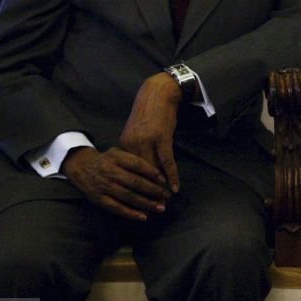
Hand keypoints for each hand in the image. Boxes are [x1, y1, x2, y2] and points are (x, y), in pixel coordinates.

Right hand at [62, 146, 172, 220]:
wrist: (82, 168)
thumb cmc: (107, 160)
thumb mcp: (118, 152)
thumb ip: (134, 159)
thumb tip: (158, 172)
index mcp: (116, 157)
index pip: (137, 164)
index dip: (151, 172)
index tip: (164, 179)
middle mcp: (109, 171)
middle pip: (134, 182)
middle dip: (153, 190)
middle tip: (167, 196)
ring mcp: (104, 186)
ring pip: (128, 196)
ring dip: (146, 203)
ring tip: (160, 208)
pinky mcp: (99, 199)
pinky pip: (116, 207)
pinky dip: (131, 213)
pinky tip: (143, 216)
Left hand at [119, 72, 182, 192]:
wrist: (157, 93)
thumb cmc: (148, 112)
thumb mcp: (136, 131)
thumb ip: (135, 148)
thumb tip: (137, 166)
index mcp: (125, 145)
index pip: (128, 172)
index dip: (134, 187)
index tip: (138, 201)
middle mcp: (133, 145)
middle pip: (139, 174)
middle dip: (146, 192)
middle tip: (152, 208)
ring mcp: (147, 141)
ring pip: (153, 171)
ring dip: (160, 188)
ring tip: (165, 201)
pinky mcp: (162, 138)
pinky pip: (167, 161)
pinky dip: (171, 176)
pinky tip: (175, 187)